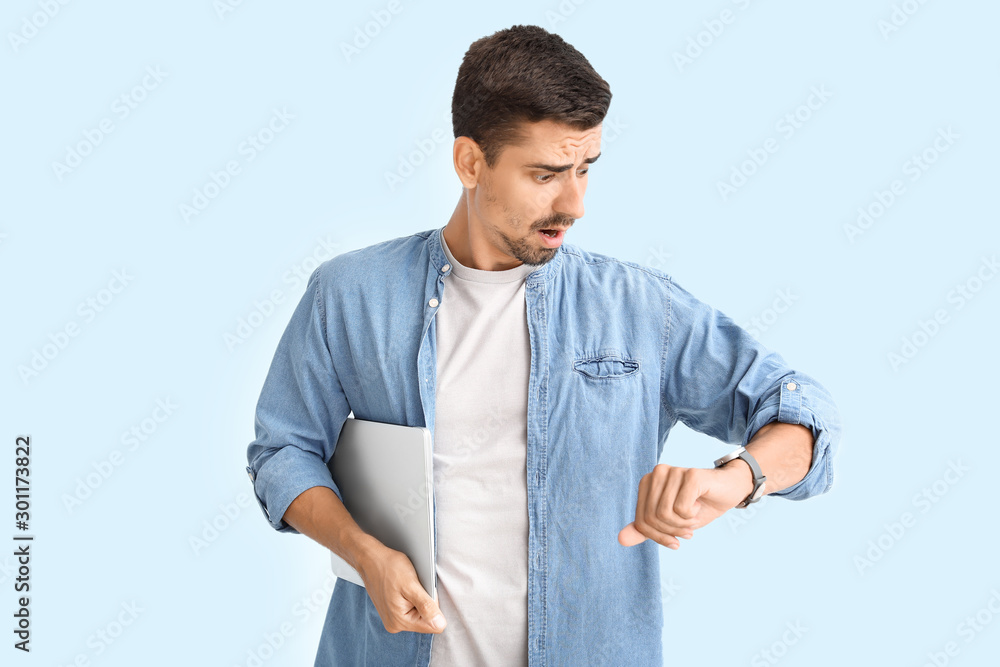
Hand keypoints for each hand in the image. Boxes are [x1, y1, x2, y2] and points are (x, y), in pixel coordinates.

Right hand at [357, 544, 446, 633]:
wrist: (370, 559)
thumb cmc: (389, 568)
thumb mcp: (411, 585)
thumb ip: (426, 606)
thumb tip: (440, 624)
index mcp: (400, 622)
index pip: (433, 625)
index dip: (434, 606)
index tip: (423, 592)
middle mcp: (395, 625)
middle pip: (426, 620)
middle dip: (425, 602)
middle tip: (414, 586)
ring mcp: (392, 619)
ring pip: (419, 613)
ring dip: (418, 599)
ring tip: (407, 585)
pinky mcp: (391, 612)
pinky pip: (410, 609)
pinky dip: (411, 597)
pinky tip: (403, 587)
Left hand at [618, 462, 752, 548]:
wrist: (730, 490)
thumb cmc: (699, 506)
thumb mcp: (670, 523)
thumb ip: (646, 529)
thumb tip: (621, 539)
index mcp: (647, 483)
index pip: (641, 521)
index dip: (658, 537)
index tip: (675, 541)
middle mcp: (656, 473)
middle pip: (652, 518)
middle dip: (671, 531)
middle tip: (687, 530)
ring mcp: (672, 471)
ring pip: (665, 514)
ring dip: (683, 525)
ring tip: (693, 517)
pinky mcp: (690, 475)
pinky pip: (681, 508)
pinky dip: (692, 516)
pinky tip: (700, 506)